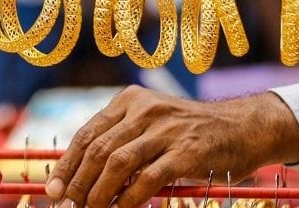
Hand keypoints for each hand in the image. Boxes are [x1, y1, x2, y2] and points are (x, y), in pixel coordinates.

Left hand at [45, 86, 298, 207]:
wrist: (245, 127)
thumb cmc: (192, 133)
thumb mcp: (153, 124)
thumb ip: (122, 142)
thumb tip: (83, 177)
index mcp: (130, 101)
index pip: (87, 134)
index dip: (67, 164)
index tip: (53, 188)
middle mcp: (144, 110)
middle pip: (98, 149)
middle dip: (77, 182)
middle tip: (67, 205)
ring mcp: (166, 129)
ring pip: (118, 163)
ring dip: (98, 193)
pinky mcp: (187, 152)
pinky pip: (148, 178)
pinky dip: (129, 198)